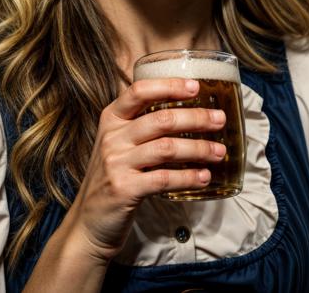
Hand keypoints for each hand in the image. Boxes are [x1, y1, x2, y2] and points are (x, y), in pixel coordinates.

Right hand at [66, 77, 225, 262]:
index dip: (168, 86)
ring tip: (219, 151)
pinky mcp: (124, 189)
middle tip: (219, 119)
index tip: (195, 86)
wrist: (89, 222)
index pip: (139, 91)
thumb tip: (186, 113)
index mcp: (111, 118)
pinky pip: (163, 178)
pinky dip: (188, 177)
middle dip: (195, 118)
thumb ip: (141, 127)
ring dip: (198, 148)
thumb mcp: (118, 144)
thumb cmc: (113, 178)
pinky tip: (203, 177)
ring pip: (166, 148)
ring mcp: (116, 163)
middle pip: (160, 119)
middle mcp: (112, 137)